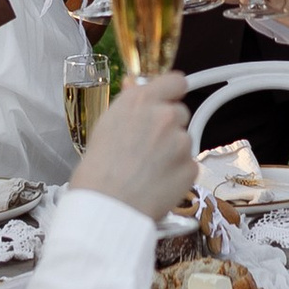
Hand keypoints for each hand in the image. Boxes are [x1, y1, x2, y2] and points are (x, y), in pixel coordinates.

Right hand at [70, 74, 196, 225]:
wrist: (107, 207)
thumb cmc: (97, 171)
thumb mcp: (105, 126)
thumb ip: (128, 105)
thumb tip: (135, 87)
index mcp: (140, 101)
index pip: (175, 81)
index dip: (171, 92)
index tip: (168, 100)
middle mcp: (164, 115)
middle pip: (180, 112)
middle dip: (169, 127)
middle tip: (149, 146)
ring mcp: (181, 141)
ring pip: (184, 141)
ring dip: (173, 152)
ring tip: (148, 170)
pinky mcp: (191, 167)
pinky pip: (189, 166)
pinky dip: (178, 174)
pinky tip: (157, 184)